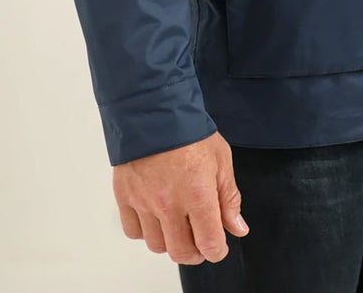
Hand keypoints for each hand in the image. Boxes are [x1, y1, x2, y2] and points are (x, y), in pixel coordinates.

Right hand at [112, 130, 248, 264]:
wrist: (155, 110)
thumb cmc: (190, 132)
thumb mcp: (221, 159)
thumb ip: (229, 197)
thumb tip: (237, 228)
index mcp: (198, 195)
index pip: (209, 243)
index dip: (217, 250)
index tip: (219, 246)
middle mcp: (169, 204)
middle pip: (181, 252)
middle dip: (195, 252)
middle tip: (199, 239)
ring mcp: (144, 203)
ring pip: (157, 245)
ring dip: (170, 241)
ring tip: (178, 224)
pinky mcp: (125, 197)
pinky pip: (133, 231)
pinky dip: (145, 230)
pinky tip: (155, 216)